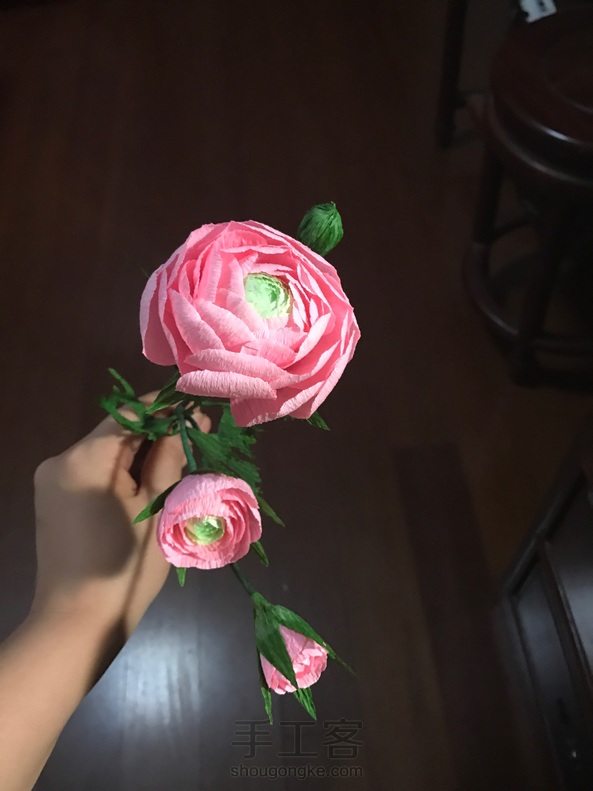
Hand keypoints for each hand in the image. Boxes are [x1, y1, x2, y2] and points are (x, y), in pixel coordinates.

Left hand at [31, 392, 210, 638]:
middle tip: (199, 436)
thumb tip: (190, 418)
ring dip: (142, 452)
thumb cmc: (125, 569)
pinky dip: (122, 471)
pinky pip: (94, 471)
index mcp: (84, 459)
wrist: (76, 624)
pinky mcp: (53, 499)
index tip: (200, 410)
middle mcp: (60, 461)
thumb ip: (170, 457)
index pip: (130, 414)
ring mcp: (52, 481)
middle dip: (158, 431)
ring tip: (181, 461)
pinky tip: (150, 482)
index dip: (167, 408)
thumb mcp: (156, 508)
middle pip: (117, 432)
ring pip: (106, 451)